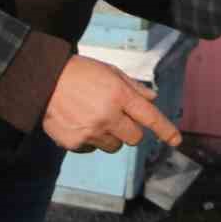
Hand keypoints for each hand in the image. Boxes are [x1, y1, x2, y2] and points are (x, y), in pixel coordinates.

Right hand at [41, 55, 180, 154]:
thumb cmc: (81, 72)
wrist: (43, 80)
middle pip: (134, 138)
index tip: (176, 140)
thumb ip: (133, 87)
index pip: (149, 117)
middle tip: (118, 119)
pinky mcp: (75, 144)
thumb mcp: (110, 71)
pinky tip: (80, 123)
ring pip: (114, 146)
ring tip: (95, 118)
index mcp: (119, 95)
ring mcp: (91, 132)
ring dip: (111, 136)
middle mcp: (107, 116)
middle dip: (131, 130)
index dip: (165, 130)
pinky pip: (93, 149)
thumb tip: (153, 98)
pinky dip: (91, 140)